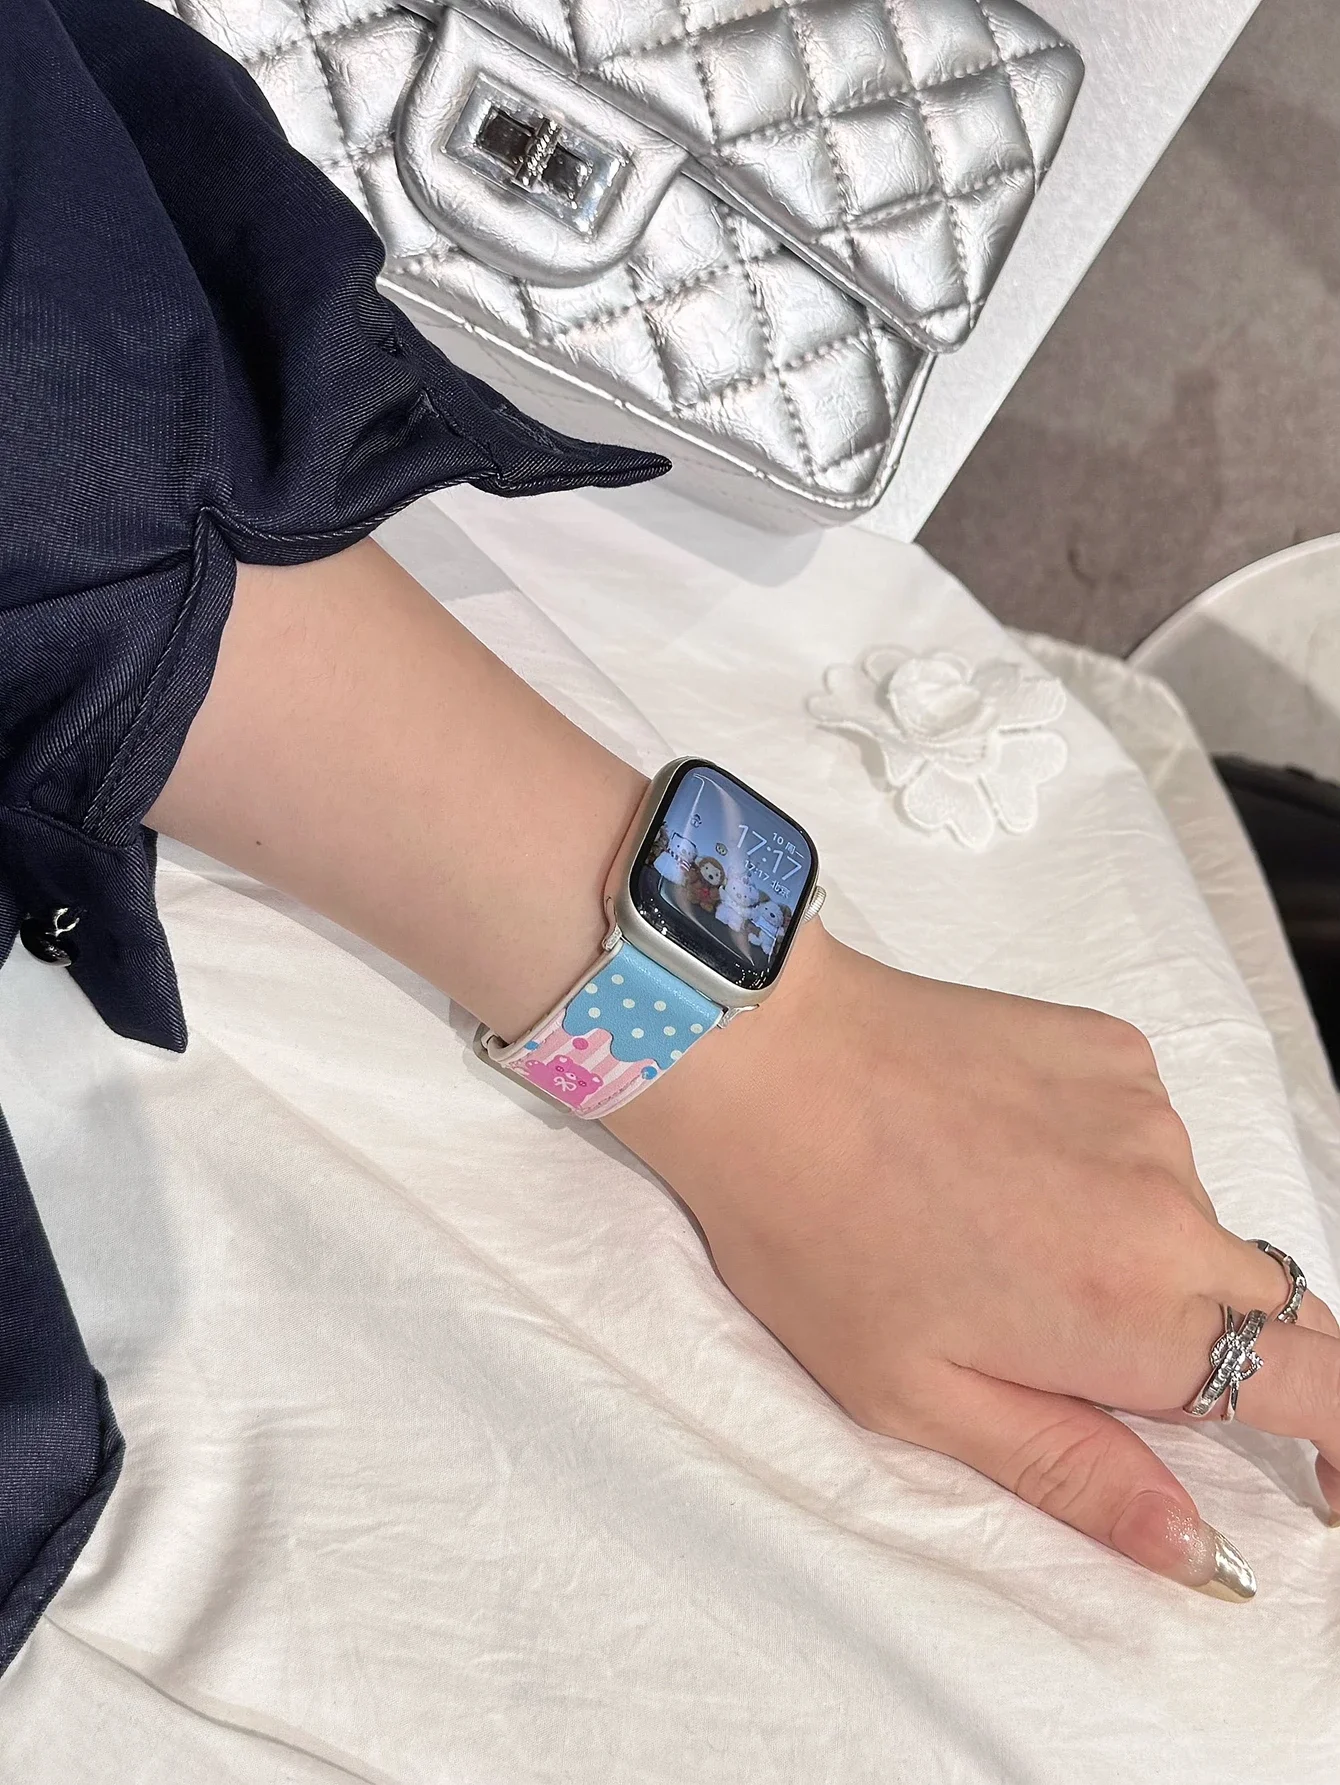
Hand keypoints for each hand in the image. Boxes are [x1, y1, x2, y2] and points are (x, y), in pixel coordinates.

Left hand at [608, 922, 1339, 1598]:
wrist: (768, 1060)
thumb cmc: (818, 1235)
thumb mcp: (925, 1399)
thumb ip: (1078, 1473)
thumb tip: (1196, 1549)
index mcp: (1136, 1318)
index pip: (1324, 1389)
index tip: (1327, 1478)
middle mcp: (1172, 1211)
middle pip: (1267, 1307)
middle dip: (1213, 1347)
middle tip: (1083, 1343)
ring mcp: (1147, 1115)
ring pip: (1189, 1219)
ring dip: (1134, 1250)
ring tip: (996, 1236)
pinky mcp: (1113, 1048)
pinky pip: (1144, 1134)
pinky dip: (1099, 1165)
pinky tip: (998, 1158)